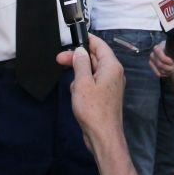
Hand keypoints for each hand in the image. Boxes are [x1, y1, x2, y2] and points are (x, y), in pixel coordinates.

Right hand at [56, 34, 125, 151]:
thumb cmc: (93, 109)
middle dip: (77, 59)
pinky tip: (77, 95)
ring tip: (73, 88)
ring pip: (92, 71)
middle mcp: (114, 73)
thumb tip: (80, 50)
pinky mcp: (106, 95)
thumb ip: (81, 63)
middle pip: (94, 57)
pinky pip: (93, 83)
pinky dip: (83, 85)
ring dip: (79, 75)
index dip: (85, 40)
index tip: (71, 39)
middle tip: (59, 60)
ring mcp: (111, 84)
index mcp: (111, 66)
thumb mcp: (82, 83)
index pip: (99, 45)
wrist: (103, 136)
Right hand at [149, 42, 173, 77]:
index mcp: (161, 45)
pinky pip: (157, 73)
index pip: (158, 51)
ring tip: (172, 69)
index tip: (172, 62)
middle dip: (167, 67)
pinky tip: (168, 72)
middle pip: (158, 62)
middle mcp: (154, 51)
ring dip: (167, 71)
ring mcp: (152, 59)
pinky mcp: (151, 65)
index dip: (164, 58)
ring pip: (158, 68)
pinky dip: (164, 74)